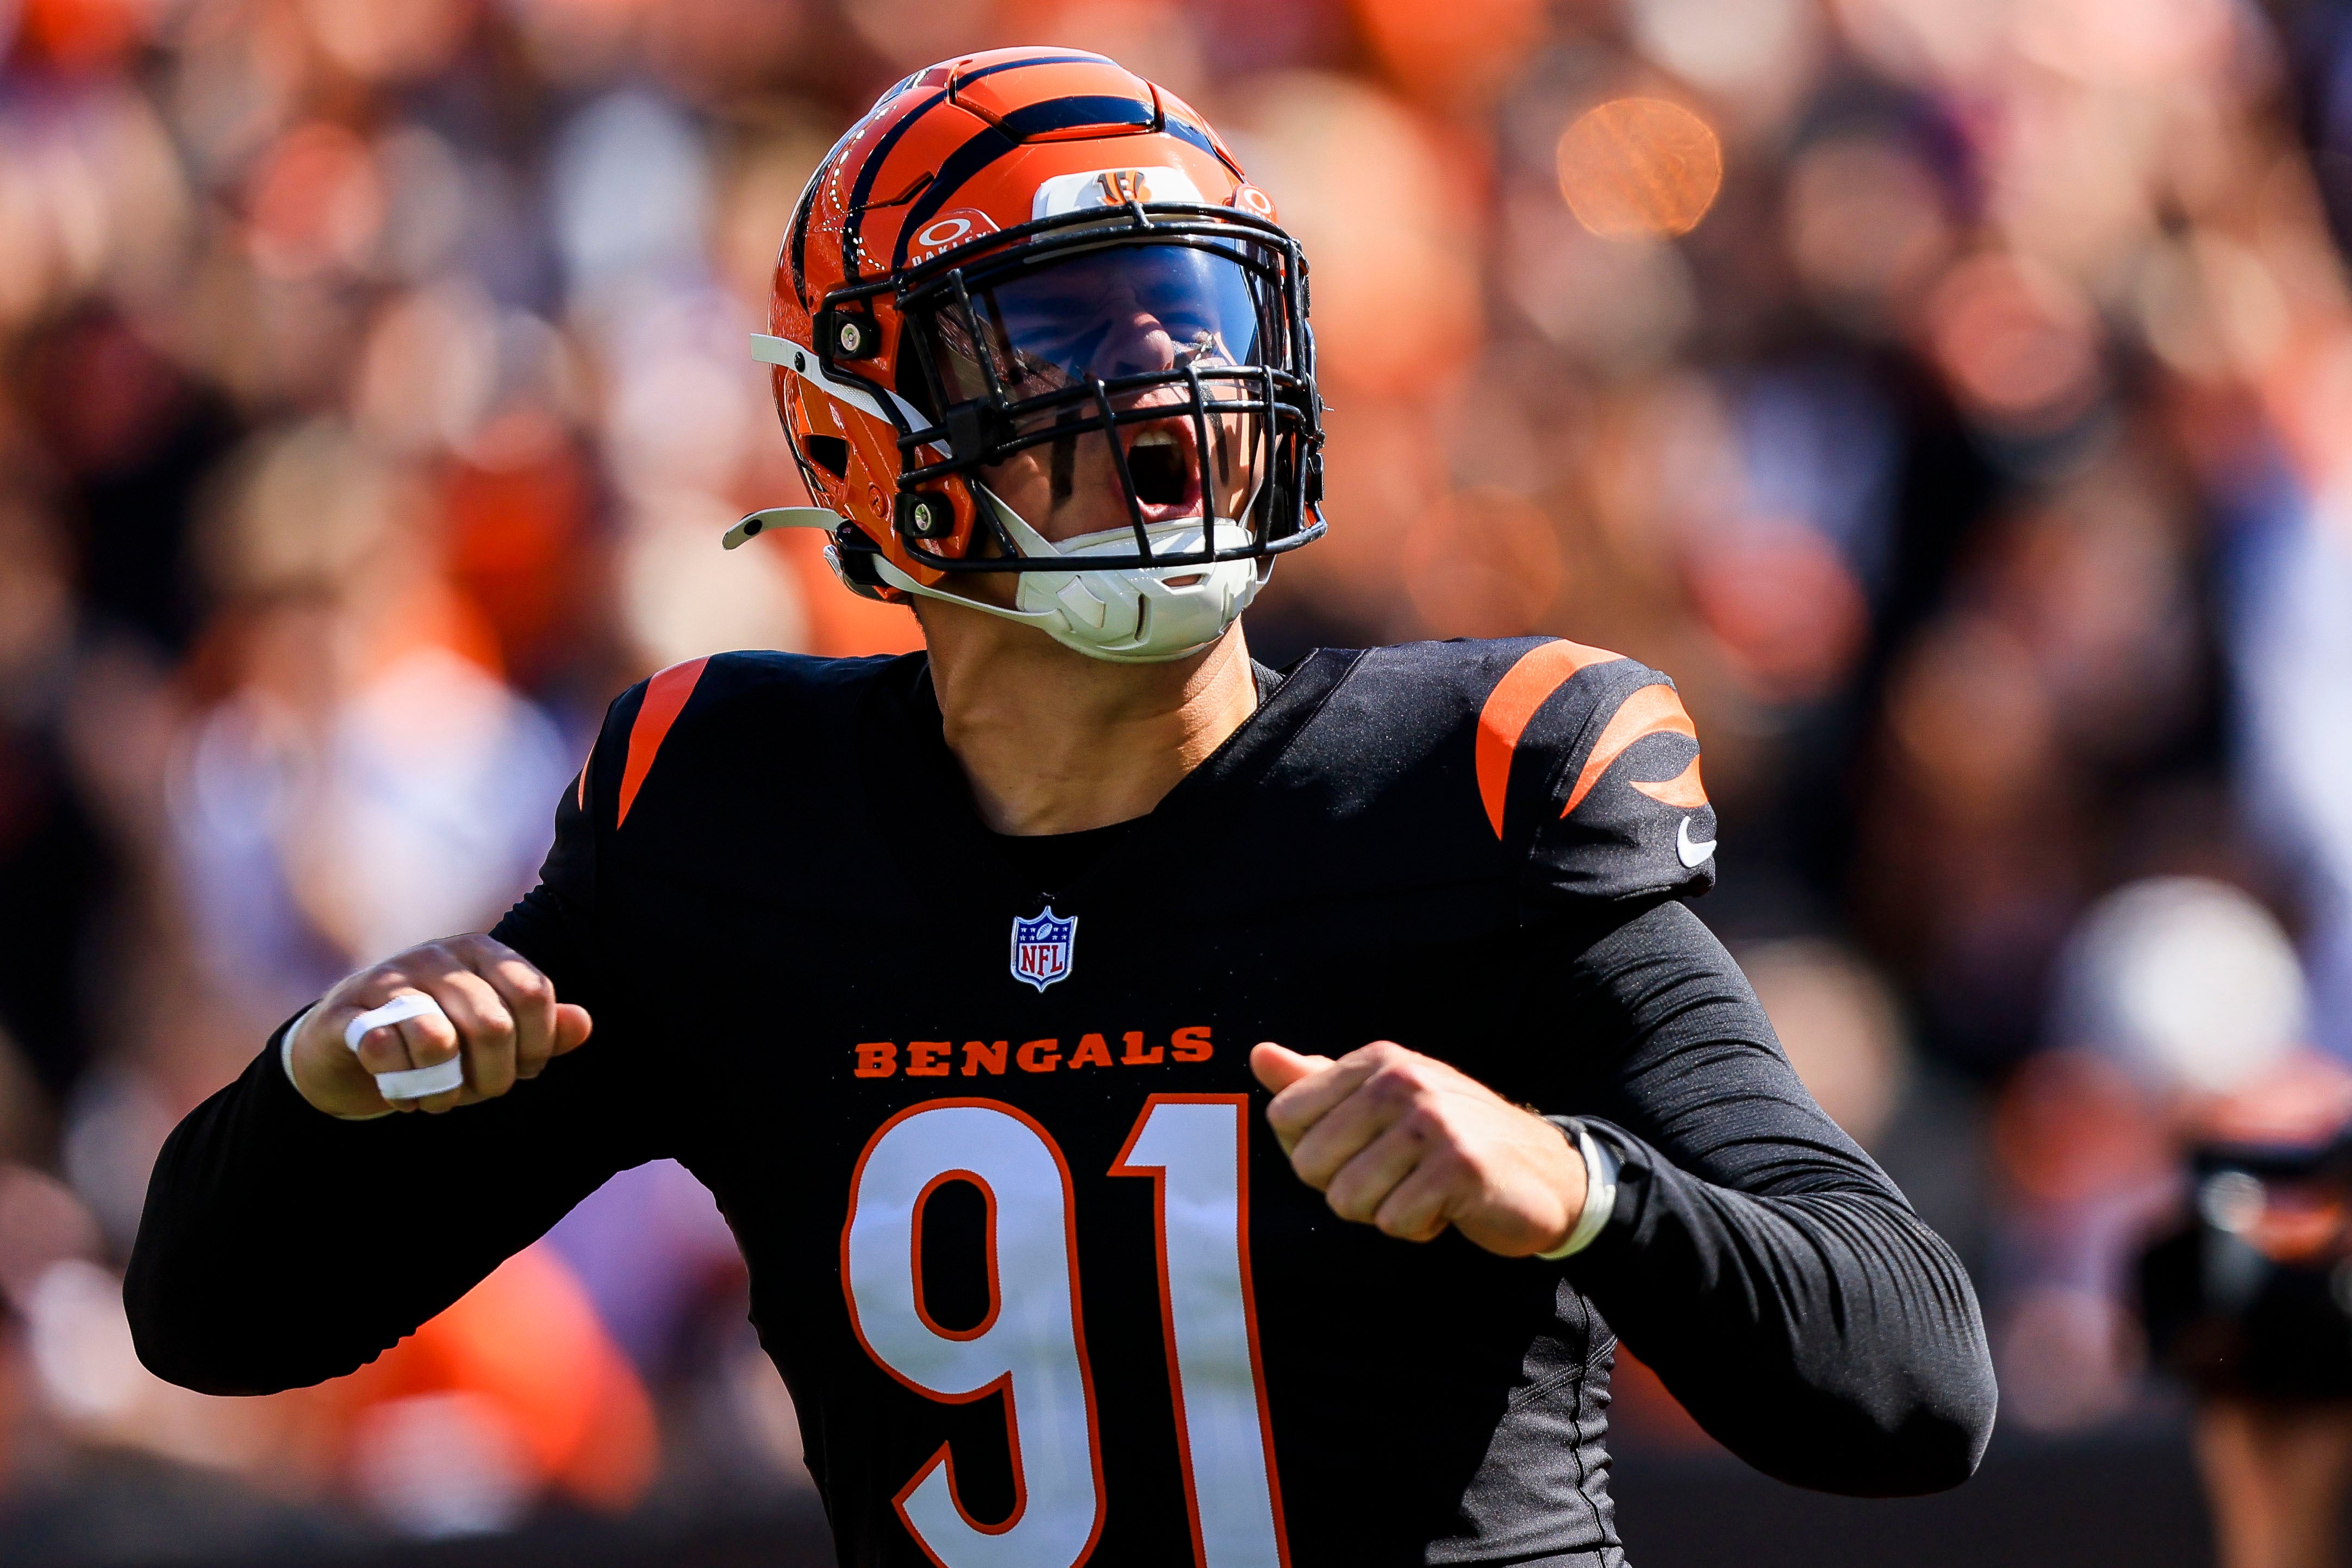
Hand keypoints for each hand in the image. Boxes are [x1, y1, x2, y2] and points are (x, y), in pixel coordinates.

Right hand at [288, 935, 591, 1118]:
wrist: (347, 1047)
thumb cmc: (439, 1039)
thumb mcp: (497, 1037)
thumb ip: (542, 1031)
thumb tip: (584, 1024)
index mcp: (481, 952)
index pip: (533, 995)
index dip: (538, 1046)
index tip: (524, 1068)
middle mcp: (438, 955)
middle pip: (493, 1026)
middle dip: (494, 1079)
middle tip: (479, 1092)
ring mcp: (389, 979)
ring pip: (439, 1043)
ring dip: (445, 1090)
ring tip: (441, 1097)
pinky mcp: (347, 1011)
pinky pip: (385, 1054)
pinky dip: (401, 1089)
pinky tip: (401, 1093)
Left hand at [1251, 1040, 1584, 1256]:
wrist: (1547, 1174)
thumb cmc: (1449, 1140)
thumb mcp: (1384, 1101)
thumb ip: (1317, 1082)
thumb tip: (1258, 1054)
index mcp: (1376, 1061)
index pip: (1284, 1118)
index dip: (1311, 1154)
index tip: (1358, 1152)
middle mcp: (1401, 1080)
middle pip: (1308, 1166)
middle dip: (1346, 1189)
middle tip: (1396, 1177)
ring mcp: (1432, 1121)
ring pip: (1346, 1200)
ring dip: (1382, 1213)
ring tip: (1422, 1190)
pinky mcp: (1457, 1168)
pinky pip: (1393, 1223)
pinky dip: (1416, 1229)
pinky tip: (1447, 1208)